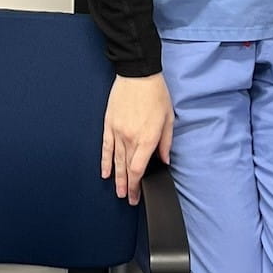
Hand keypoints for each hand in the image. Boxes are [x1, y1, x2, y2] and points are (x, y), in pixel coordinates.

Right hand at [101, 73, 172, 205]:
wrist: (138, 74)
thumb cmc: (156, 94)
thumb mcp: (168, 119)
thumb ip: (165, 143)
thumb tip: (164, 160)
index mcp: (147, 138)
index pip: (138, 169)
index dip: (137, 185)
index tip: (136, 195)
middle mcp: (130, 138)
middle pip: (126, 168)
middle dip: (127, 186)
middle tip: (127, 198)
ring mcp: (117, 132)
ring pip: (115, 160)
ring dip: (116, 178)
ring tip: (117, 191)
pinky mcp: (109, 124)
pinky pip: (106, 147)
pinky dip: (105, 161)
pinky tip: (104, 172)